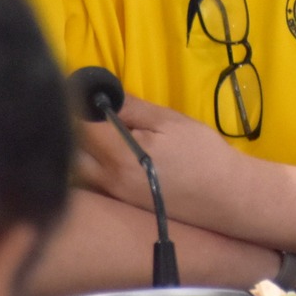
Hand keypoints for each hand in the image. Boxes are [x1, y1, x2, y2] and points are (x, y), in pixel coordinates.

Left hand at [73, 92, 248, 230]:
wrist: (224, 196)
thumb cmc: (202, 153)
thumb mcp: (170, 122)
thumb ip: (132, 108)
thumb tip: (101, 94)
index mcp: (119, 154)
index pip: (79, 126)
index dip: (74, 105)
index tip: (76, 90)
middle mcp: (107, 179)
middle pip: (70, 151)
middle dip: (71, 128)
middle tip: (84, 110)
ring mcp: (112, 196)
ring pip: (77, 170)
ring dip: (78, 149)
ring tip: (94, 131)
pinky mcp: (120, 206)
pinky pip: (91, 183)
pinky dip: (88, 166)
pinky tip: (103, 154)